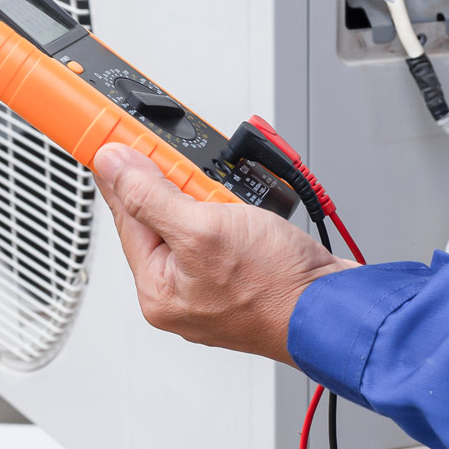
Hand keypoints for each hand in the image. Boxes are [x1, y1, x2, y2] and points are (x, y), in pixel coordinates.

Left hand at [92, 143, 357, 365]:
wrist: (335, 307)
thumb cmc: (277, 286)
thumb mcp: (203, 229)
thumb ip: (151, 195)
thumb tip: (113, 167)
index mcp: (157, 289)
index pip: (126, 215)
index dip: (124, 172)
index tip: (116, 140)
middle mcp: (180, 292)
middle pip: (160, 216)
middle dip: (181, 188)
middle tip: (203, 181)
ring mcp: (211, 286)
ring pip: (196, 221)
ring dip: (213, 199)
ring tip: (237, 207)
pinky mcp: (241, 276)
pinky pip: (224, 232)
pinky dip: (234, 213)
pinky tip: (249, 213)